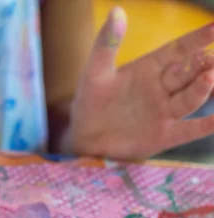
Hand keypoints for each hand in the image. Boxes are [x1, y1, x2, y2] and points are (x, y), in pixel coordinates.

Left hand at [64, 7, 213, 158]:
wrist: (83, 138)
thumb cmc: (89, 102)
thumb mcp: (95, 72)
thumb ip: (107, 43)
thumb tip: (116, 10)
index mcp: (149, 69)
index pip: (178, 50)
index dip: (197, 38)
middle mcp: (162, 89)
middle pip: (188, 73)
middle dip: (202, 65)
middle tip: (210, 59)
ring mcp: (165, 112)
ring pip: (189, 98)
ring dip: (201, 89)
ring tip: (209, 77)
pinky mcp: (164, 135)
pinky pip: (188, 130)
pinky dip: (204, 126)